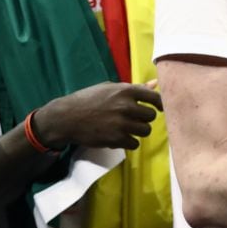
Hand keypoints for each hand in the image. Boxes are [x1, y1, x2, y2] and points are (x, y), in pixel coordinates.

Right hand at [32, 81, 161, 150]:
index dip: (160, 104)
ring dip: (138, 131)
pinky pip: (135, 143)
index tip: (160, 109)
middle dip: (144, 118)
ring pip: (146, 130)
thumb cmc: (88, 100)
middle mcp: (126, 106)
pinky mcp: (116, 139)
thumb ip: (134, 87)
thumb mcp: (109, 88)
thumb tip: (155, 83)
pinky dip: (129, 142)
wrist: (66, 118)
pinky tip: (120, 137)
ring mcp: (122, 124)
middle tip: (133, 119)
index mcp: (126, 90)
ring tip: (127, 128)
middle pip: (151, 116)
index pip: (155, 97)